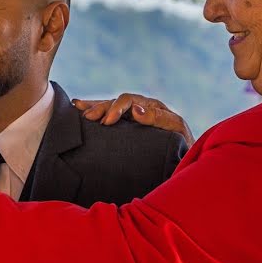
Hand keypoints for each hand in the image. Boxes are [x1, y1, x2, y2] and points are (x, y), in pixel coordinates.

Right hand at [73, 93, 194, 146]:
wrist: (184, 162)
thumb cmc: (183, 148)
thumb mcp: (175, 131)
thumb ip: (159, 119)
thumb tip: (136, 110)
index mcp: (152, 108)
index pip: (130, 101)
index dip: (116, 108)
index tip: (107, 122)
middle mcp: (140, 109)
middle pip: (116, 103)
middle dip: (101, 108)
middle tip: (89, 118)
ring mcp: (132, 119)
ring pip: (109, 107)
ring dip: (93, 107)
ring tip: (77, 107)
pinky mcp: (125, 129)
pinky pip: (107, 116)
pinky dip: (93, 109)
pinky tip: (78, 107)